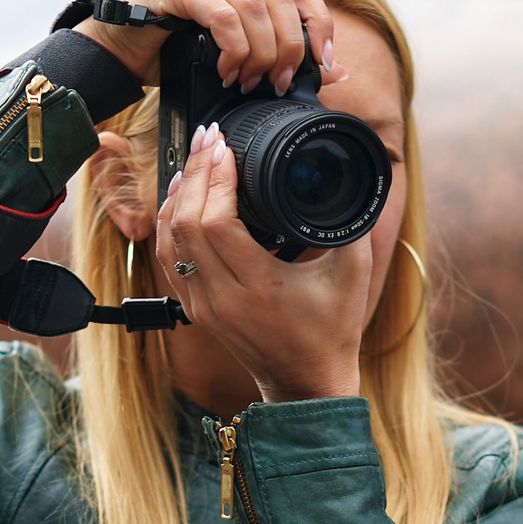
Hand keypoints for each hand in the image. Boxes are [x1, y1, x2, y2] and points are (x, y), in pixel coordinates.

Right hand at [75, 0, 340, 93]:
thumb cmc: (173, 52)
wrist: (116, 52)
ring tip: (248, 81)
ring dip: (260, 53)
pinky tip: (223, 70)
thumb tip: (338, 72)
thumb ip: (282, 55)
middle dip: (289, 47)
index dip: (318, 23)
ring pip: (254, 7)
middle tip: (278, 82)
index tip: (324, 62)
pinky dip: (233, 50)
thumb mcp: (236, 53)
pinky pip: (222, 17)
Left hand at [159, 122, 375, 404]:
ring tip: (195, 161)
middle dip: (196, 174)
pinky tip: (183, 198)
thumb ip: (352, 223)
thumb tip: (354, 179)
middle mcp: (222, 297)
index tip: (225, 147)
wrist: (307, 383)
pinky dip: (171, 223)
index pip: (216, 222)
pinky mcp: (196, 310)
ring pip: (168, 240)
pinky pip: (168, 259)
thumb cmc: (332, 331)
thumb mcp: (354, 274)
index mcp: (259, 287)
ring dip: (177, 196)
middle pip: (185, 224)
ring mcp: (204, 306)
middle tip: (210, 140)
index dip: (215, 178)